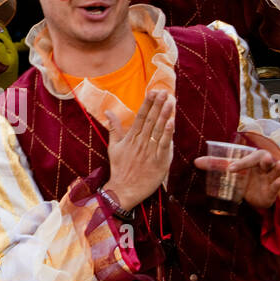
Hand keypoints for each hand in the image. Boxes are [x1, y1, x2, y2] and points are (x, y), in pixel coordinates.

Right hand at [106, 90, 174, 209]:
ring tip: (170, 102)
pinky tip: (171, 123)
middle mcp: (140, 141)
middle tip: (165, 92)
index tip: (153, 91)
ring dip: (164, 115)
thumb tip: (108, 111)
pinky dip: (167, 134)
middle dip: (158, 105)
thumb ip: (114, 128)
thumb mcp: (114, 146)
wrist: (123, 189)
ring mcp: (150, 151)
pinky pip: (164, 146)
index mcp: (131, 137)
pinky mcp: (159, 162)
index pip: (141, 116)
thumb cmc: (119, 168)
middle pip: (151, 120)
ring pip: (158, 130)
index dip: (148, 103)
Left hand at [194, 148, 279, 209]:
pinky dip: (279, 184)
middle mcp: (263, 167)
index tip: (230, 169)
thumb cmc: (242, 176)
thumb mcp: (230, 169)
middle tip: (265, 159)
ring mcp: (269, 178)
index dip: (241, 163)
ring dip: (278, 169)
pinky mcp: (272, 191)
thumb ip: (216, 165)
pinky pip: (277, 186)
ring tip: (279, 165)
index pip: (249, 158)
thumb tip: (196, 162)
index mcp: (252, 159)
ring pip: (276, 171)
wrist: (251, 195)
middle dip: (267, 160)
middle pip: (267, 160)